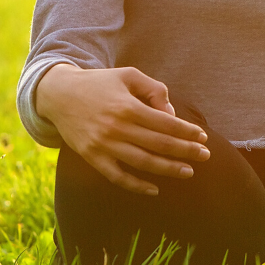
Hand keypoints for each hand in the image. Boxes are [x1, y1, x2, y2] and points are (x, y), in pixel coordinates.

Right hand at [34, 65, 209, 195]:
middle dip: (186, 151)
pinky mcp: (92, 157)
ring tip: (188, 172)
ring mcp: (103, 145)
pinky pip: (117, 176)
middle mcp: (116, 128)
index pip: (166, 124)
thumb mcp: (128, 76)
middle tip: (205, 156)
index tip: (202, 137)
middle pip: (159, 144)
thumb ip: (154, 90)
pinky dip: (136, 186)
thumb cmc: (100, 83)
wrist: (59, 95)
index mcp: (128, 106)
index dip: (187, 132)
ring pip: (142, 162)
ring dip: (168, 169)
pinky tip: (154, 189)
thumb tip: (171, 114)